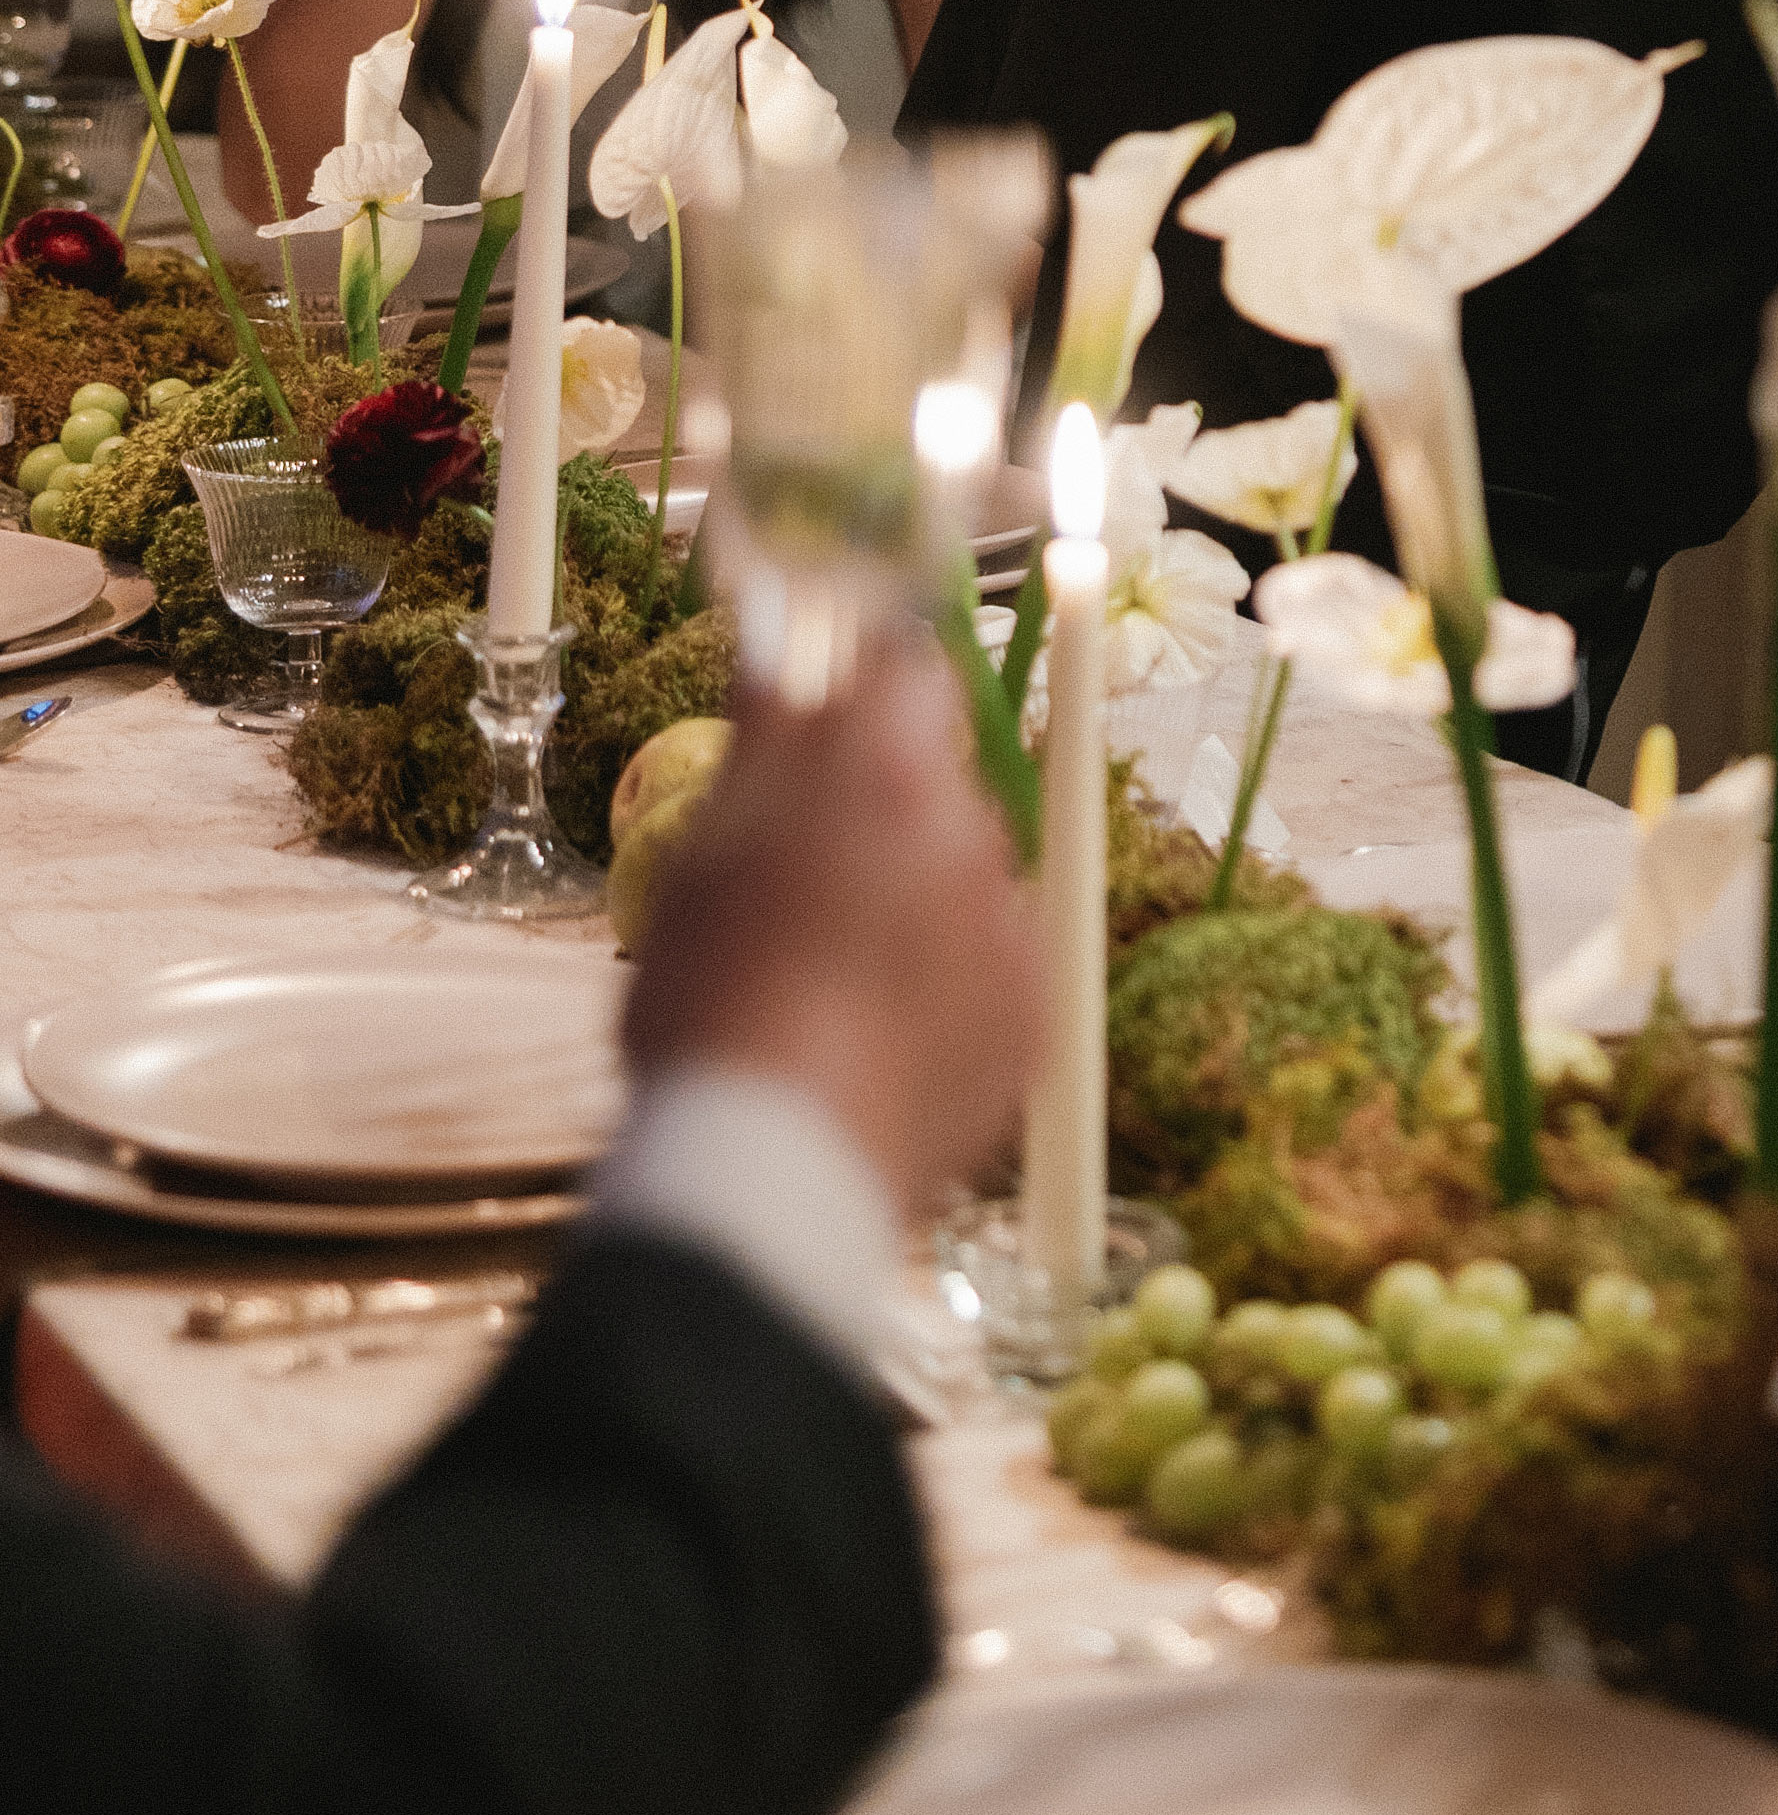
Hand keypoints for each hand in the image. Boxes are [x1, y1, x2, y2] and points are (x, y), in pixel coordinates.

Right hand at [623, 629, 1039, 1219]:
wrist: (777, 1168)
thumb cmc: (714, 1002)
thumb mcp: (704, 854)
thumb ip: (766, 738)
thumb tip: (780, 645)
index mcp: (887, 772)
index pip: (906, 669)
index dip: (863, 688)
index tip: (825, 722)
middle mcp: (973, 831)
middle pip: (937, 783)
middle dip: (884, 811)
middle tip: (804, 884)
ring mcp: (1013, 925)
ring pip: (966, 878)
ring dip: (918, 902)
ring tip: (832, 982)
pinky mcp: (1036, 1012)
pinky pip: (993, 966)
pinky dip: (948, 986)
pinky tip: (877, 1035)